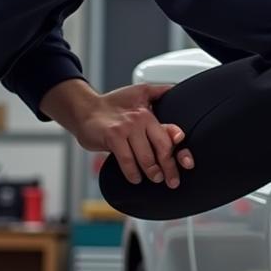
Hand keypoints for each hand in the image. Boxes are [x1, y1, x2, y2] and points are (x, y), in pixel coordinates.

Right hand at [72, 83, 193, 187]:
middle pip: (162, 148)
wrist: (84, 109)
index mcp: (149, 112)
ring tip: (156, 179)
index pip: (171, 133)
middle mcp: (141, 118)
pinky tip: (135, 178)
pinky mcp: (113, 136)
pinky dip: (132, 173)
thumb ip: (157, 94)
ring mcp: (127, 128)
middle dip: (169, 167)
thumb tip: (174, 91)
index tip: (186, 163)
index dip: (180, 150)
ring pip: (146, 157)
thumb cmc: (111, 105)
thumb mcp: (138, 94)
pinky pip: (127, 160)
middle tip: (172, 180)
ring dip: (152, 172)